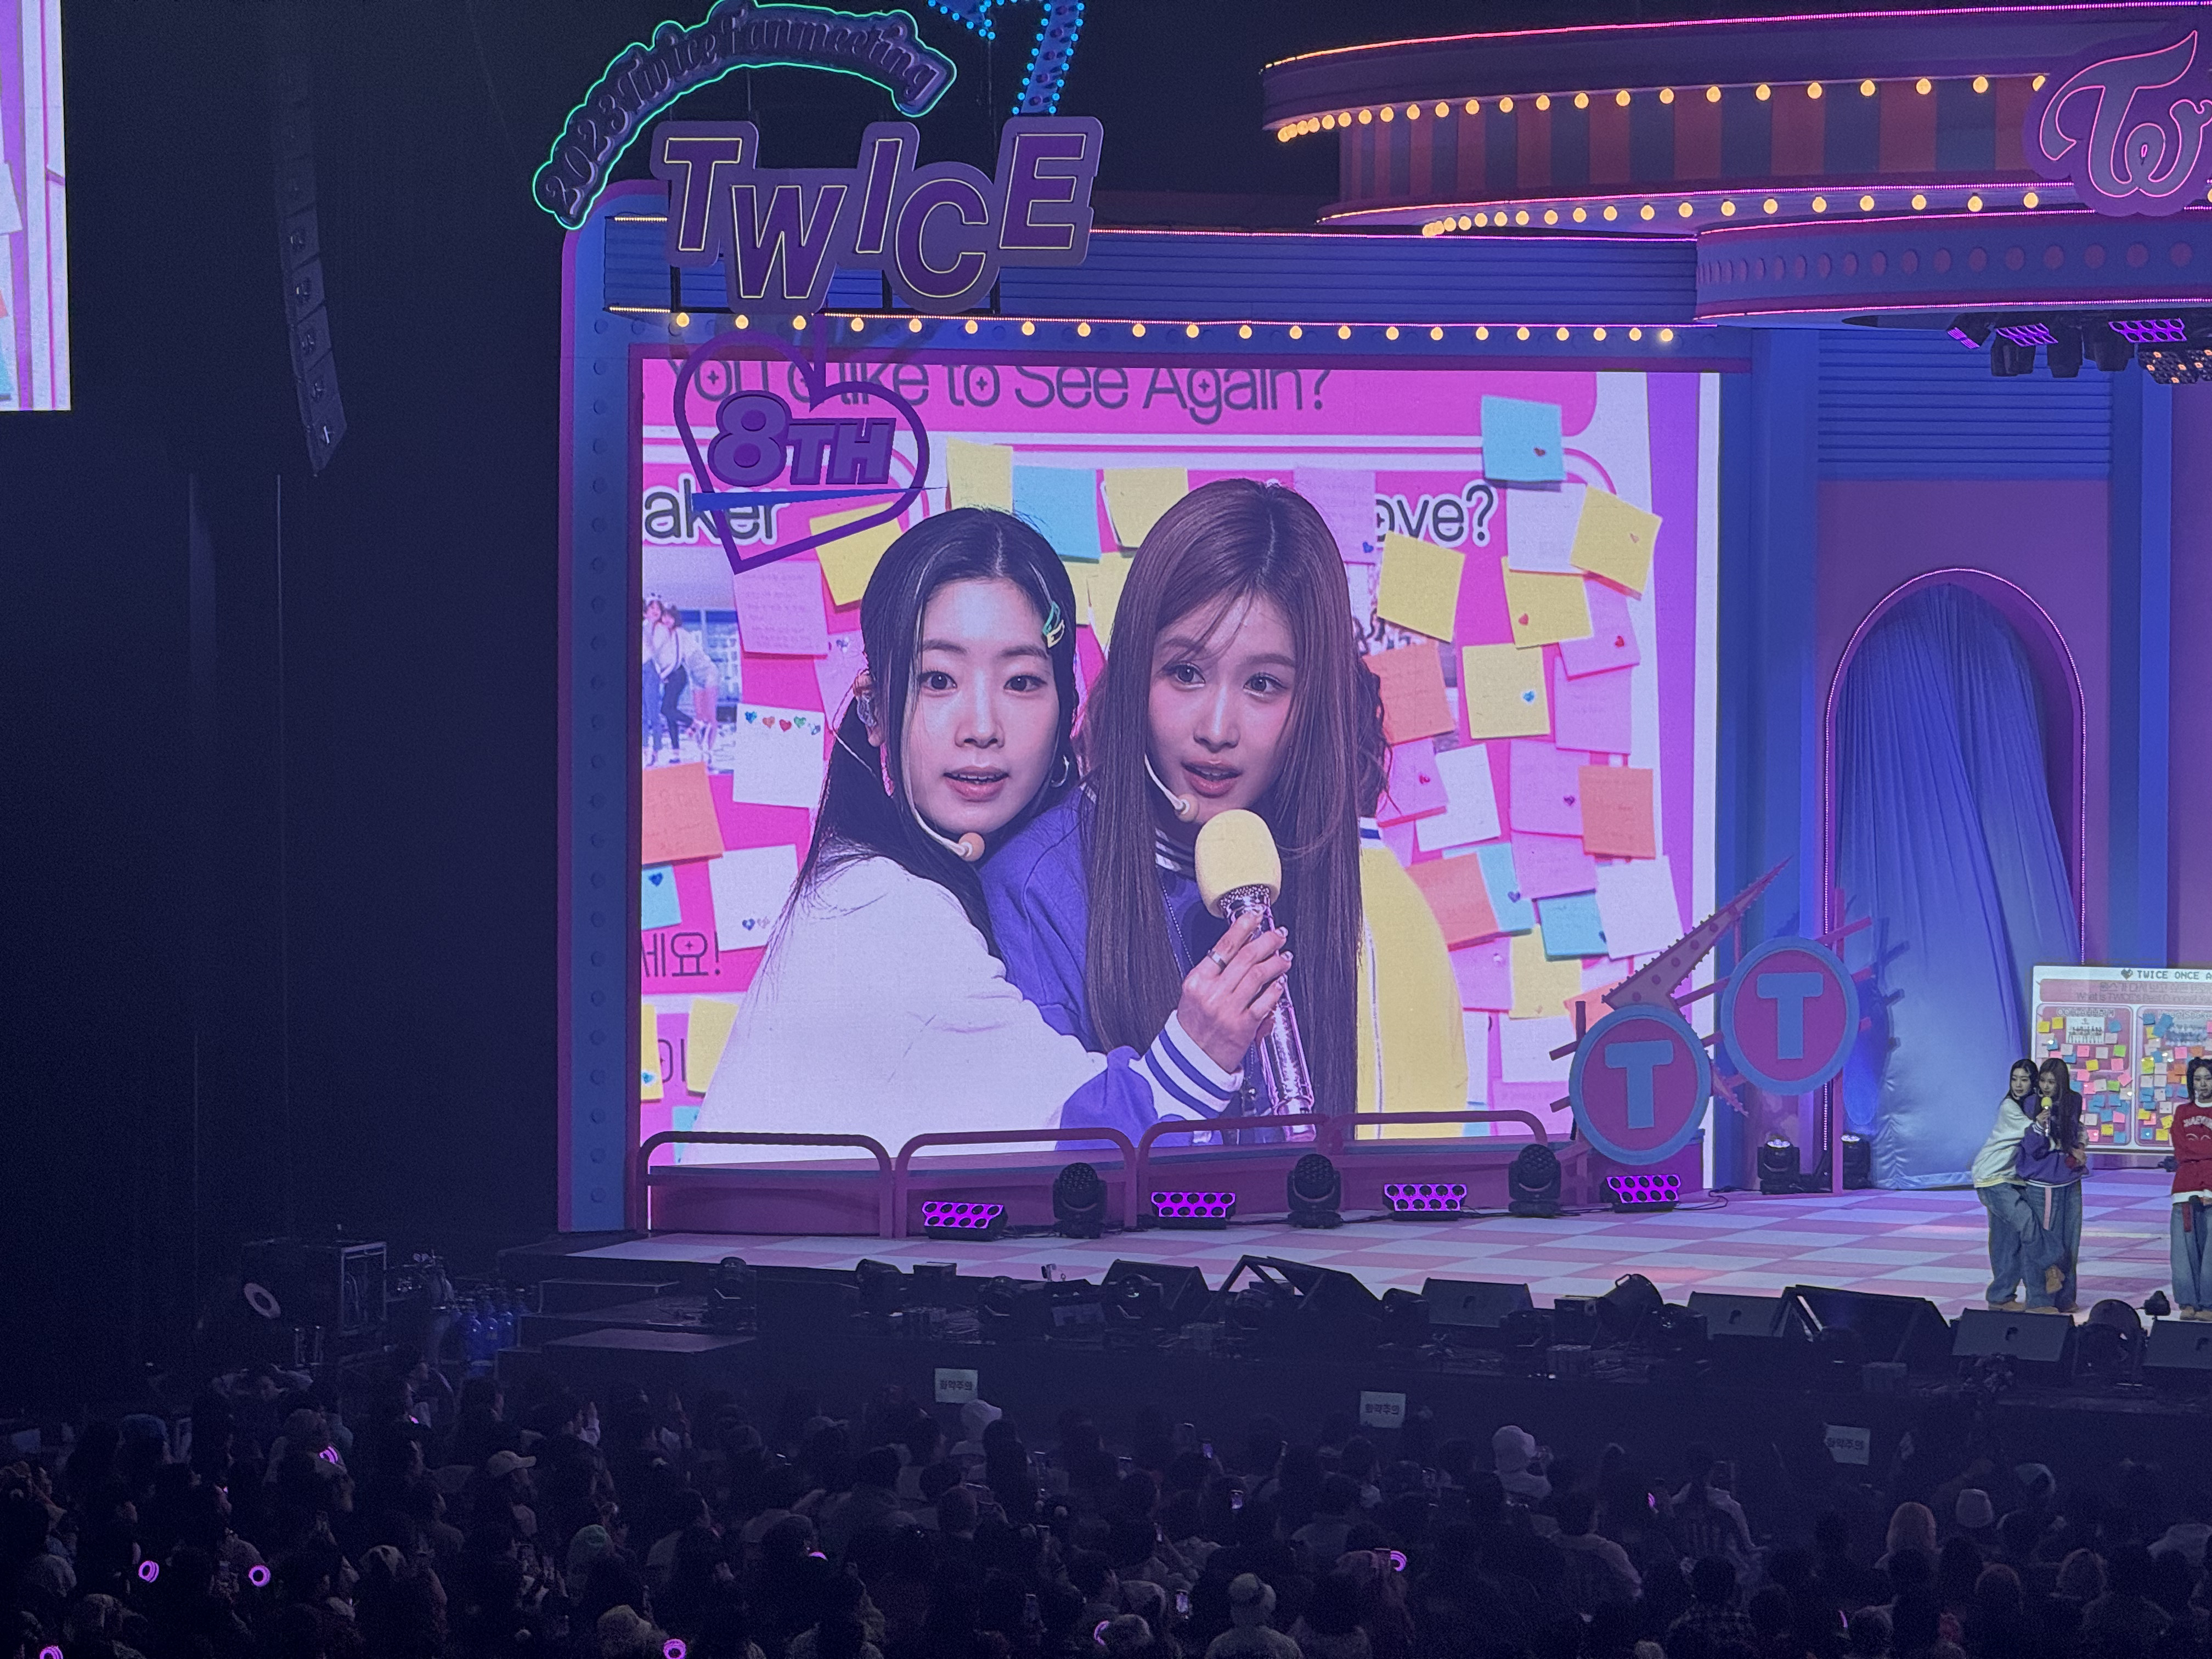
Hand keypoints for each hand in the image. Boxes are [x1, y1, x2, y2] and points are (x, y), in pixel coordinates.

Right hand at [1175, 911, 1292, 1072]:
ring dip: (1275, 962)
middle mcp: (1212, 993)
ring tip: (1284, 957)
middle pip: (1245, 956)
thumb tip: (1241, 950)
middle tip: (1278, 934)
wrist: (1191, 1062)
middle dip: (1266, 941)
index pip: (1224, 946)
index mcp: (1197, 981)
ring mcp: (1228, 1009)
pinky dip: (1276, 988)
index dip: (1243, 927)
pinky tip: (1281, 982)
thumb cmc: (1193, 1028)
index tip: (1255, 916)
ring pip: (1258, 975)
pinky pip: (1265, 1001)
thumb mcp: (1193, 995)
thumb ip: (1213, 974)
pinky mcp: (1243, 1026)